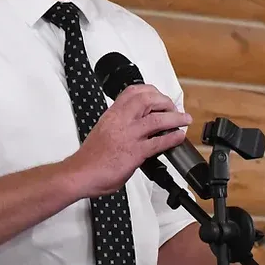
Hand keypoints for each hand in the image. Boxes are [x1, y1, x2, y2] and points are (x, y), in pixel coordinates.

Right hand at [65, 84, 191, 197]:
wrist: (80, 173)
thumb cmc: (90, 158)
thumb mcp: (103, 131)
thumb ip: (119, 126)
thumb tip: (135, 129)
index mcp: (112, 114)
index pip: (132, 91)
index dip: (150, 91)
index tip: (159, 96)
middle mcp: (120, 121)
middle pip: (147, 99)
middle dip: (165, 101)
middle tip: (173, 109)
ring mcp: (128, 136)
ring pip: (156, 118)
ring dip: (175, 117)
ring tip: (184, 120)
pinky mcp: (135, 153)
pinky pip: (158, 142)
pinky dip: (172, 138)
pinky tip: (178, 137)